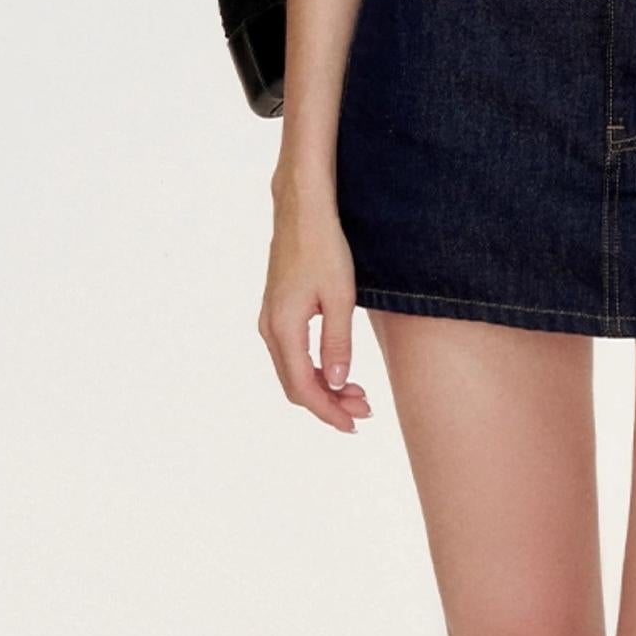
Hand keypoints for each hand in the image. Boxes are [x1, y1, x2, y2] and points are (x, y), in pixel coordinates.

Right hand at [260, 190, 371, 433]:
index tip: (354, 424)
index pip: (303, 387)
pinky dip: (314, 369)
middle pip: (295, 385)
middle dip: (329, 403)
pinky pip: (291, 355)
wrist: (302, 211)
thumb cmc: (324, 248)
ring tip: (357, 392)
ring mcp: (270, 320)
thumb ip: (337, 343)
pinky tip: (338, 370)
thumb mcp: (341, 297)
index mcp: (284, 328)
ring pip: (293, 371)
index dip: (328, 411)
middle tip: (365, 408)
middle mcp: (270, 329)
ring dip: (323, 387)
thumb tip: (336, 382)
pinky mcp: (277, 312)